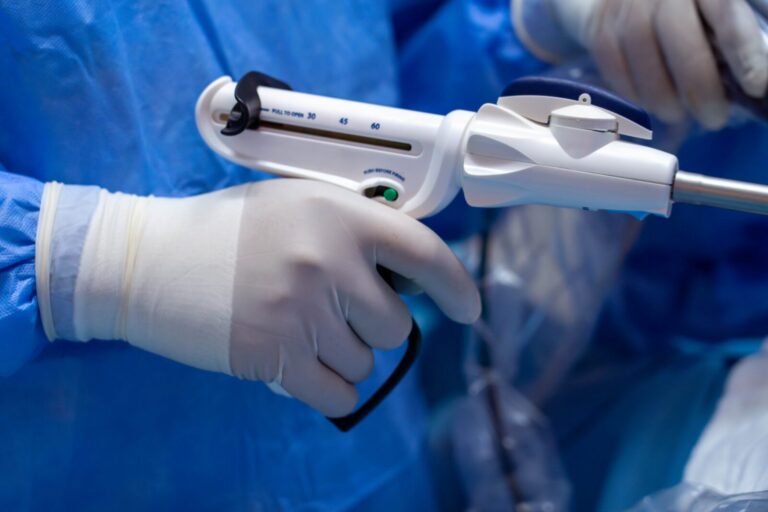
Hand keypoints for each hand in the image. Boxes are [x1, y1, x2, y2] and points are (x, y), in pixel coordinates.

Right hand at [41, 180, 480, 416]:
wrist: (148, 259)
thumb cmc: (227, 229)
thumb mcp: (298, 203)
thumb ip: (355, 228)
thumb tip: (411, 272)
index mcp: (340, 214)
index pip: (425, 253)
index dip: (457, 286)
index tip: (468, 310)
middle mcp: (328, 260)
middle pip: (396, 325)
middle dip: (371, 325)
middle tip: (327, 309)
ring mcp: (302, 310)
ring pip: (366, 361)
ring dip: (341, 354)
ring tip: (295, 326)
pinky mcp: (275, 357)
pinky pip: (338, 395)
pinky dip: (329, 389)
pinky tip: (300, 366)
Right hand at [551, 0, 767, 127]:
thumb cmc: (684, 10)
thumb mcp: (712, 11)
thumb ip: (729, 32)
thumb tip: (750, 79)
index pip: (725, 12)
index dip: (742, 49)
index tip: (755, 84)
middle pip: (677, 34)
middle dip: (698, 84)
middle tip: (713, 117)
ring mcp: (624, 3)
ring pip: (639, 47)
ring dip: (660, 93)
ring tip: (677, 114)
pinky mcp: (599, 22)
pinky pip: (610, 57)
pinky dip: (630, 88)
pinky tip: (648, 102)